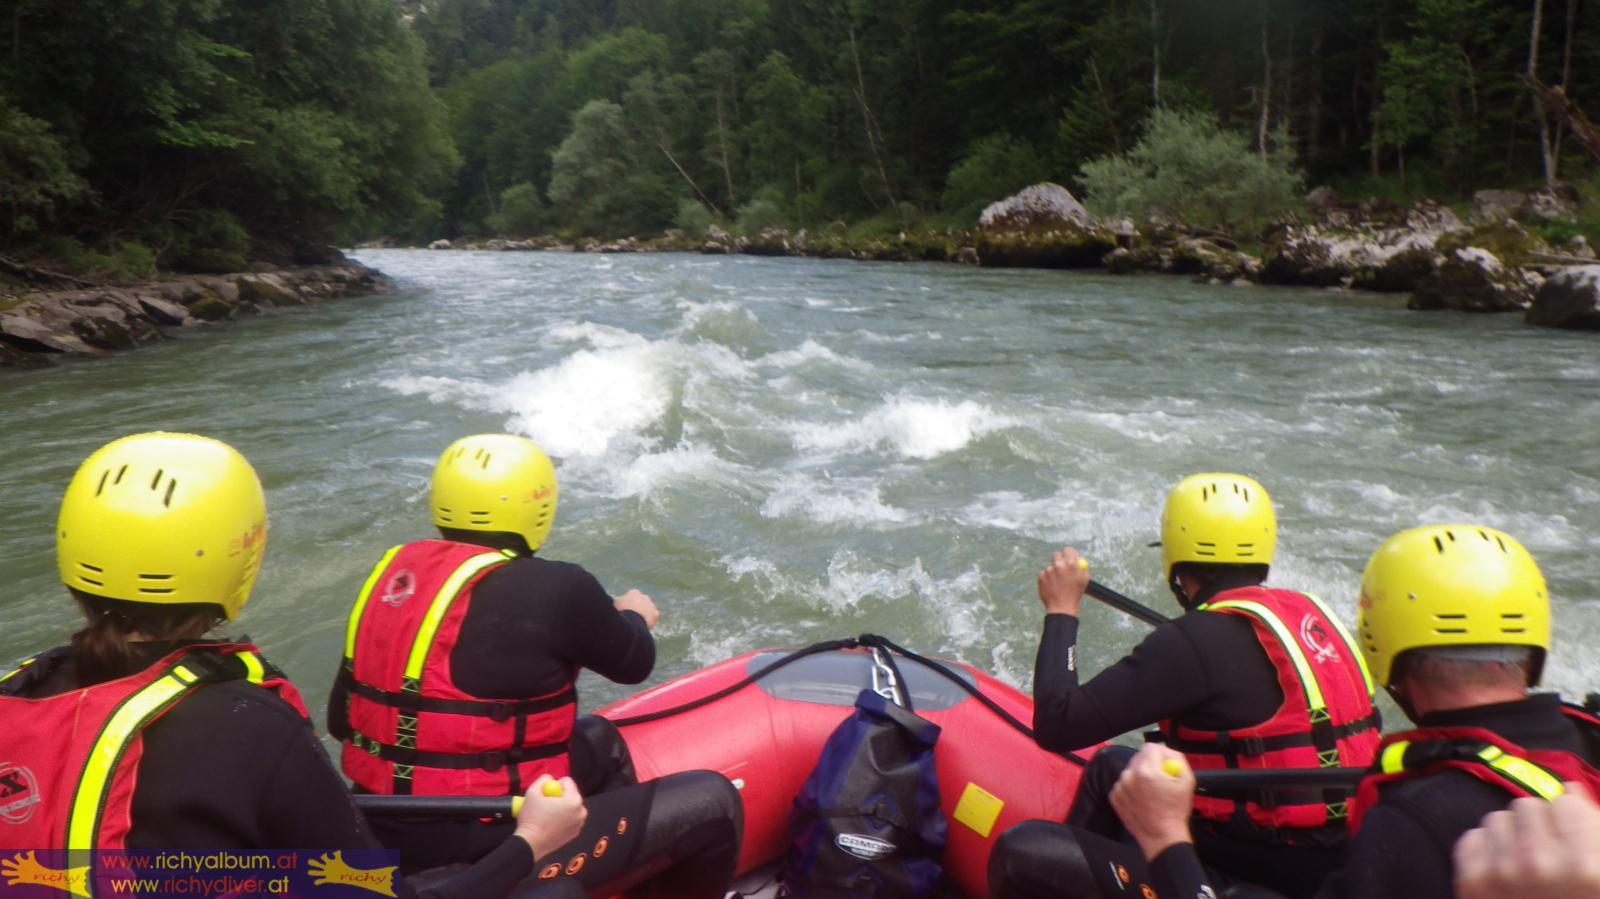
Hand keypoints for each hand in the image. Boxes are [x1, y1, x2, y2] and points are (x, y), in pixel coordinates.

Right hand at [513, 775, 585, 860]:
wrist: (531, 844)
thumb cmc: (532, 818)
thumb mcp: (533, 792)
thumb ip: (544, 779)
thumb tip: (550, 779)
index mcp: (574, 800)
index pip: (567, 782)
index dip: (553, 785)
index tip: (545, 795)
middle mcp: (581, 811)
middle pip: (570, 794)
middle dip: (558, 797)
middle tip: (545, 806)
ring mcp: (580, 823)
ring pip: (570, 806)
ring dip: (561, 808)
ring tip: (547, 816)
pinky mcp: (575, 833)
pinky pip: (570, 818)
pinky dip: (562, 819)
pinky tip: (551, 824)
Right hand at [614, 589, 659, 629]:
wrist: (631, 620)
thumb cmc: (621, 612)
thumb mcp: (615, 605)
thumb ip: (618, 602)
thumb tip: (618, 602)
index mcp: (634, 593)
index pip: (632, 597)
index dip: (628, 605)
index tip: (625, 612)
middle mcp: (644, 596)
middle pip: (641, 603)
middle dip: (638, 608)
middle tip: (633, 618)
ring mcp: (651, 604)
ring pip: (648, 610)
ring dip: (644, 615)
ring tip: (637, 624)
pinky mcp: (655, 613)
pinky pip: (653, 617)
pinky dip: (650, 621)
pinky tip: (643, 626)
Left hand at [1037, 547, 1089, 615]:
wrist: (1061, 607)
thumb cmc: (1074, 594)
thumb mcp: (1084, 579)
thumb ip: (1082, 567)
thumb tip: (1078, 558)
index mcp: (1071, 564)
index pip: (1068, 550)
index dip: (1069, 553)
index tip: (1068, 556)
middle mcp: (1059, 565)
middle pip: (1057, 554)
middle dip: (1059, 559)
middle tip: (1061, 566)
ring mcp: (1049, 570)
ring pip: (1051, 566)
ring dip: (1054, 572)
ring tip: (1058, 585)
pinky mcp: (1041, 576)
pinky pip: (1044, 574)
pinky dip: (1048, 579)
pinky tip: (1052, 587)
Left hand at [1110, 744, 1195, 860]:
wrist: (1161, 837)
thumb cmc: (1176, 810)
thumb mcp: (1187, 781)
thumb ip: (1178, 759)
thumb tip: (1168, 752)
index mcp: (1146, 770)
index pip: (1151, 747)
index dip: (1162, 754)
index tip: (1167, 765)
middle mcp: (1129, 775)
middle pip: (1139, 757)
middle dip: (1151, 764)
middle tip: (1160, 779)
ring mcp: (1119, 787)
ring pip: (1131, 771)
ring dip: (1140, 776)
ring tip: (1151, 792)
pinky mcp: (1114, 797)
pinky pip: (1124, 784)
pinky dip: (1132, 788)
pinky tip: (1142, 800)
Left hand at [1454, 787, 1599, 898]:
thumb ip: (1595, 829)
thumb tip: (1571, 791)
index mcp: (1586, 867)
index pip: (1566, 802)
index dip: (1571, 819)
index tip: (1573, 839)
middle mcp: (1541, 865)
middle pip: (1528, 806)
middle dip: (1539, 827)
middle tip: (1548, 855)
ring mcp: (1502, 874)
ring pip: (1497, 818)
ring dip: (1511, 837)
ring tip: (1525, 866)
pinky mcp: (1471, 883)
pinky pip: (1473, 837)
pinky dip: (1487, 852)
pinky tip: (1503, 873)